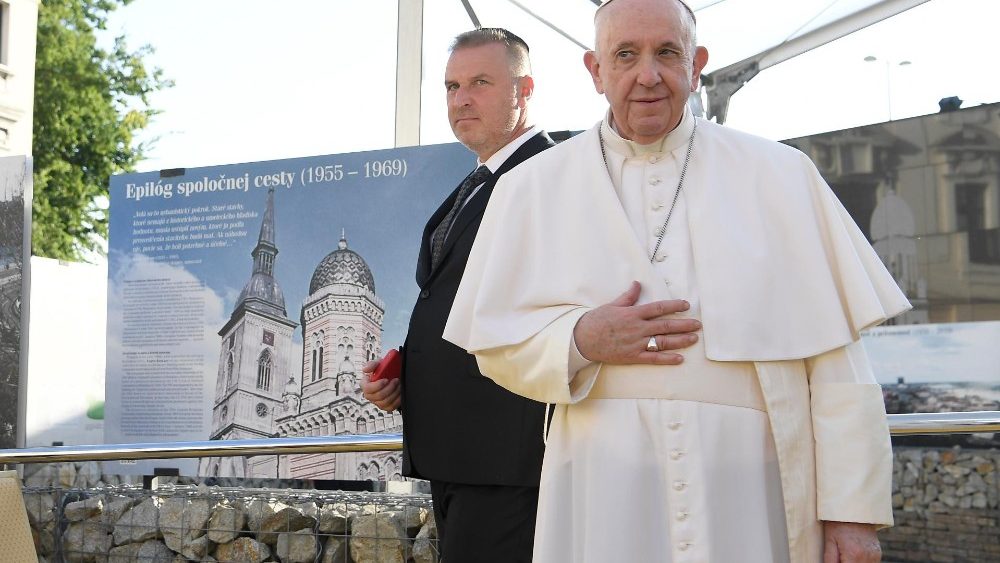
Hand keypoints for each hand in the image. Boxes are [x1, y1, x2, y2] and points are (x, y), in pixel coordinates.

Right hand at [361, 359, 401, 411]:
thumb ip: (372, 364)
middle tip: (396, 380)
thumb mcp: (379, 364)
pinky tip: (400, 392)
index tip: (386, 379)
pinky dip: (397, 399)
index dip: (377, 385)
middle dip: (389, 388)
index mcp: (365, 384)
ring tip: (399, 385)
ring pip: (385, 402)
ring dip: (394, 393)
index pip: (367, 389)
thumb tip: (365, 369)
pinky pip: (391, 406)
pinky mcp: (385, 406)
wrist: (393, 374)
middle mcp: (370, 395)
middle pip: (378, 396)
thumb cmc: (384, 370)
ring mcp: (377, 402)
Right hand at [573, 281, 699, 364]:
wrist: (582, 339)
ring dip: (680, 340)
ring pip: (663, 342)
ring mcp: (636, 343)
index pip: (658, 308)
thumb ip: (628, 296)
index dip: (674, 306)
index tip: (686, 305)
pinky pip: (653, 358)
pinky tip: (679, 358)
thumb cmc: (596, 321)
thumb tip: (638, 284)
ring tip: (693, 339)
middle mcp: (637, 328)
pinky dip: (667, 359)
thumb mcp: (613, 305)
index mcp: (633, 314)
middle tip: (697, 325)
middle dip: (684, 325)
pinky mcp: (632, 356)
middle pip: (666, 326)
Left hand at [823, 521, 881, 562]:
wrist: (854, 508)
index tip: (837, 560)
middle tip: (840, 556)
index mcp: (853, 555)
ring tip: (846, 553)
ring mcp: (875, 556)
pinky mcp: (878, 553)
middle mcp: (867, 557)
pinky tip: (853, 553)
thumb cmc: (838, 523)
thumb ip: (830, 560)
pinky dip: (860, 561)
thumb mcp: (829, 540)